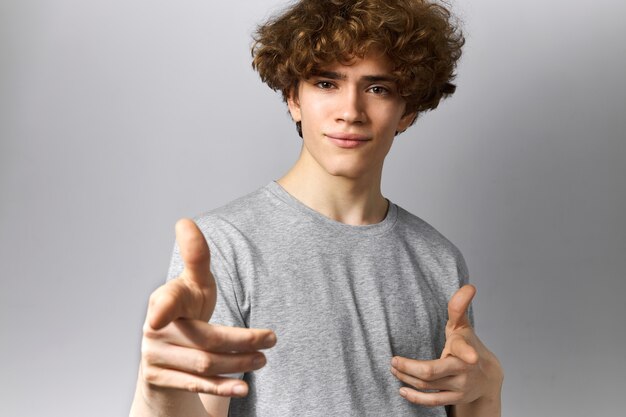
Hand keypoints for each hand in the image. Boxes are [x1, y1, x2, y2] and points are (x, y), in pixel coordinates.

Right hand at [139, 219, 276, 397]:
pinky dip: (221, 388)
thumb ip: (196, 257)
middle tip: (272, 339)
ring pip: (204, 365)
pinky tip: (243, 388)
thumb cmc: (187, 311)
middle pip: (205, 339)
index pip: (168, 301)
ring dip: (238, 364)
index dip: (164, 307)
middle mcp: (153, 329)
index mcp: (164, 300)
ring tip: (263, 359)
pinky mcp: (159, 379)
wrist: (166, 352)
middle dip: (243, 340)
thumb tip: (184, 221)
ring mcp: (154, 356)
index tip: (159, 315)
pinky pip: (195, 386)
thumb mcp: (194, 284)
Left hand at [391, 285, 502, 411]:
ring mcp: (459, 387)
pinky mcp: (454, 399)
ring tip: (394, 368)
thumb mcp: (463, 326)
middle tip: (393, 360)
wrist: (487, 376)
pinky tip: (402, 389)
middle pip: (431, 372)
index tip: (471, 356)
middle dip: (409, 367)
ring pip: (427, 385)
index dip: (467, 352)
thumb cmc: (468, 345)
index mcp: (466, 350)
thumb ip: (459, 307)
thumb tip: (470, 286)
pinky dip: (415, 398)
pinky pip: (431, 401)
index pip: (464, 350)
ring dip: (406, 378)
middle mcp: (464, 371)